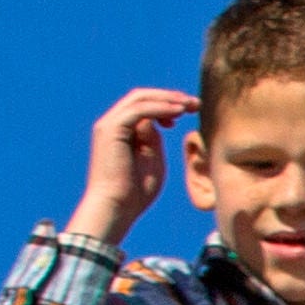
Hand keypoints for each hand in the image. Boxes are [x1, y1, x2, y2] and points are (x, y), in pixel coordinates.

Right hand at [68, 87, 198, 244]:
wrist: (116, 207)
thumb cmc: (135, 193)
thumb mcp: (151, 161)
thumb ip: (153, 141)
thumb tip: (159, 125)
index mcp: (121, 131)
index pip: (144, 106)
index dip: (167, 104)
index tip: (190, 110)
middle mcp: (112, 123)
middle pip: (142, 97)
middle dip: (170, 97)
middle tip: (194, 102)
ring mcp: (109, 124)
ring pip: (140, 99)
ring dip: (168, 99)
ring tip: (190, 104)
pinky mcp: (111, 129)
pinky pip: (139, 110)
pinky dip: (160, 108)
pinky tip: (178, 112)